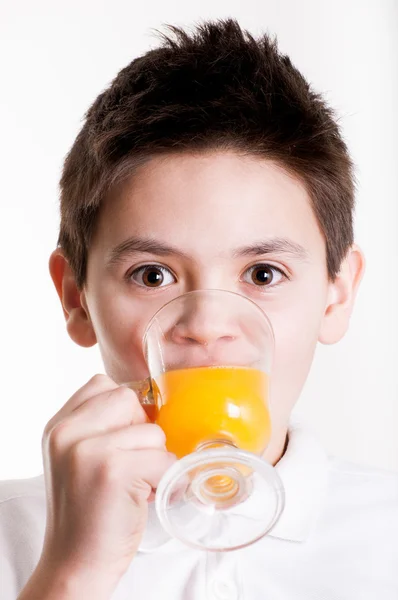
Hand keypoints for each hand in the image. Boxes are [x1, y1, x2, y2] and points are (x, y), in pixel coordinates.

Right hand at [31, 374, 174, 595]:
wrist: (76, 565)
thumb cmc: (89, 511)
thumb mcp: (79, 458)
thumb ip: (101, 426)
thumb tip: (152, 402)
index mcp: (58, 426)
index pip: (103, 384)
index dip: (124, 412)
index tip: (123, 443)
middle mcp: (66, 432)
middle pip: (129, 399)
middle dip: (141, 433)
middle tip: (131, 466)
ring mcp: (87, 449)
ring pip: (152, 430)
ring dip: (155, 460)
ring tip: (135, 485)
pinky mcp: (112, 470)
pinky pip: (164, 459)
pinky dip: (164, 480)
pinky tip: (144, 497)